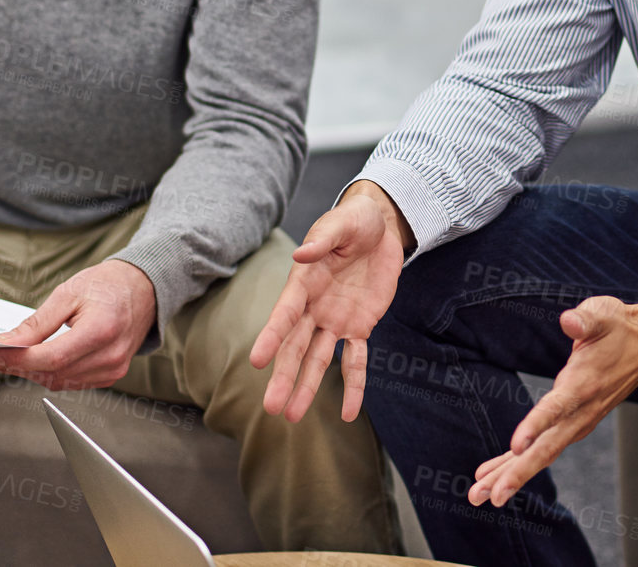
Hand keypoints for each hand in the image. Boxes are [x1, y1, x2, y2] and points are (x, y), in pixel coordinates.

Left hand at [0, 259, 155, 389]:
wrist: (144, 289)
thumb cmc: (109, 285)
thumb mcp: (69, 292)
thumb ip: (38, 322)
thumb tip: (6, 343)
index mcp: (102, 330)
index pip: (51, 357)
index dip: (15, 359)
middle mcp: (111, 355)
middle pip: (52, 372)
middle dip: (15, 365)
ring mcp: (114, 369)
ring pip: (59, 381)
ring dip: (30, 371)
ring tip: (8, 356)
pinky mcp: (111, 374)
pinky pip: (72, 382)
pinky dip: (50, 373)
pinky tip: (36, 361)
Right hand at [250, 180, 410, 422]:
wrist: (381, 227)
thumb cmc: (353, 221)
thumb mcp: (341, 224)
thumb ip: (322, 240)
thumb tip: (301, 254)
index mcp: (303, 282)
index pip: (284, 314)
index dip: (271, 337)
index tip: (256, 362)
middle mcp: (314, 307)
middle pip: (295, 346)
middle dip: (284, 376)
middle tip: (271, 407)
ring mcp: (335, 320)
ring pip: (317, 360)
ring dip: (306, 387)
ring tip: (292, 416)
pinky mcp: (359, 326)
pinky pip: (355, 360)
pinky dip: (354, 386)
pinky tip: (349, 413)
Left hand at [469, 296, 637, 507]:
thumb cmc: (621, 328)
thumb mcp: (604, 314)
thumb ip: (585, 320)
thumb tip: (569, 321)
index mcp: (584, 384)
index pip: (557, 408)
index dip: (536, 426)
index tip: (516, 446)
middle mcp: (581, 411)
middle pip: (547, 447)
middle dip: (517, 473)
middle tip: (488, 495)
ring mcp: (578, 421)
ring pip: (543, 454)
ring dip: (511, 475)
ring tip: (479, 495)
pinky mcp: (573, 423)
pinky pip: (543, 448)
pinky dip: (517, 463)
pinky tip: (492, 476)